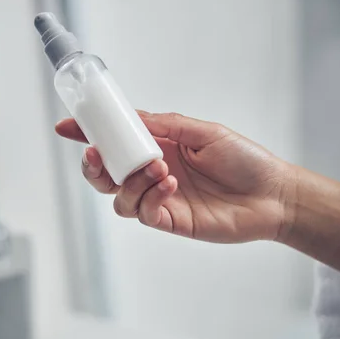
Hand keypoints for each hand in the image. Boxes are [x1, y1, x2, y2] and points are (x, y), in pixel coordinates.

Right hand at [56, 111, 294, 242]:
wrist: (272, 195)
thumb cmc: (243, 159)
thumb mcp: (203, 131)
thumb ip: (166, 125)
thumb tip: (133, 118)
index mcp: (158, 148)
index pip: (115, 142)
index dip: (88, 135)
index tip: (67, 127)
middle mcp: (152, 174)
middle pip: (106, 176)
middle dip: (94, 166)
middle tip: (98, 155)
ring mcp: (158, 199)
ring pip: (118, 197)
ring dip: (131, 181)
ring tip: (159, 169)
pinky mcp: (169, 220)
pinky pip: (142, 212)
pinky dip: (149, 197)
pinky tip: (169, 185)